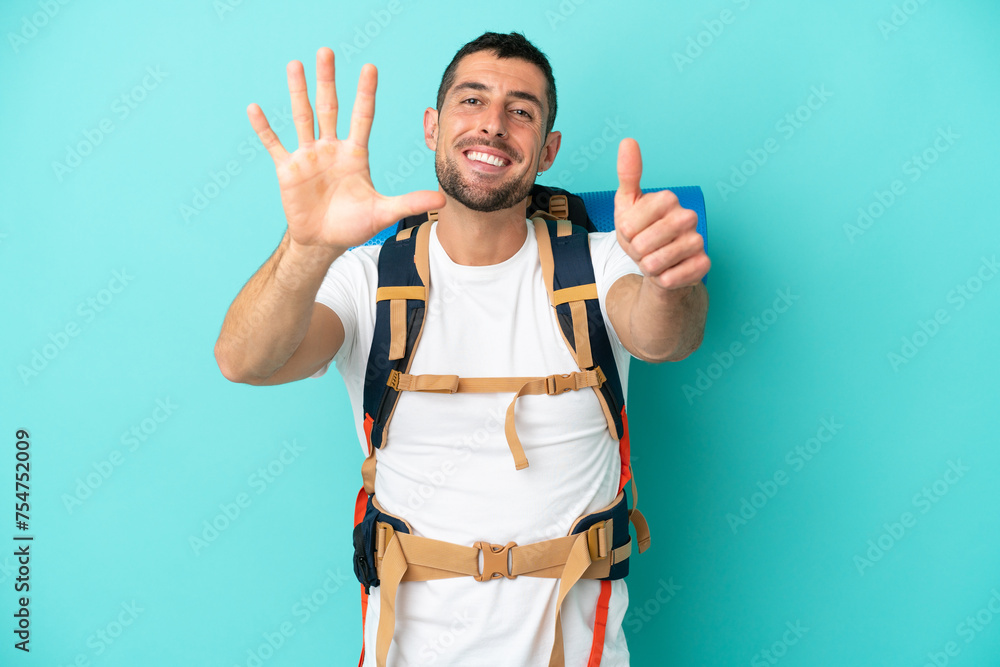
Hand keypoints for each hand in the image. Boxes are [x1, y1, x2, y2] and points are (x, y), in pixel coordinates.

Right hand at [248, 48, 445, 251]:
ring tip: (295, 65)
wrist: (323, 241)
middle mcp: (331, 148)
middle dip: (328, 80)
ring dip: (298, 92)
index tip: (370, 67)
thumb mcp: (383, 213)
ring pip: (302, 117)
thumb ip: (409, 203)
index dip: (366, 93)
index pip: (362, 116)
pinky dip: (264, 128)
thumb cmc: (353, 225)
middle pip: (330, 107)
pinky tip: (255, 109)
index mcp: (355, 154)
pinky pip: (274, 145)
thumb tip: (442, 200)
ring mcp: (308, 156)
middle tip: (327, 51)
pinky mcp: (288, 169)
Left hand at [613, 138, 709, 289]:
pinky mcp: (703, 265)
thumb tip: (628, 141)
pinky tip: (668, 271)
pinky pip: (669, 279)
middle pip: (642, 245)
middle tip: (644, 247)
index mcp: (668, 199)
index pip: (629, 225)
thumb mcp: (628, 203)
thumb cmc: (642, 231)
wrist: (659, 262)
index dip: (625, 234)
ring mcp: (698, 241)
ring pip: (655, 263)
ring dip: (648, 267)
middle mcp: (688, 216)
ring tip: (655, 258)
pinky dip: (661, 280)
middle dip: (636, 252)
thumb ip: (628, 174)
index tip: (634, 230)